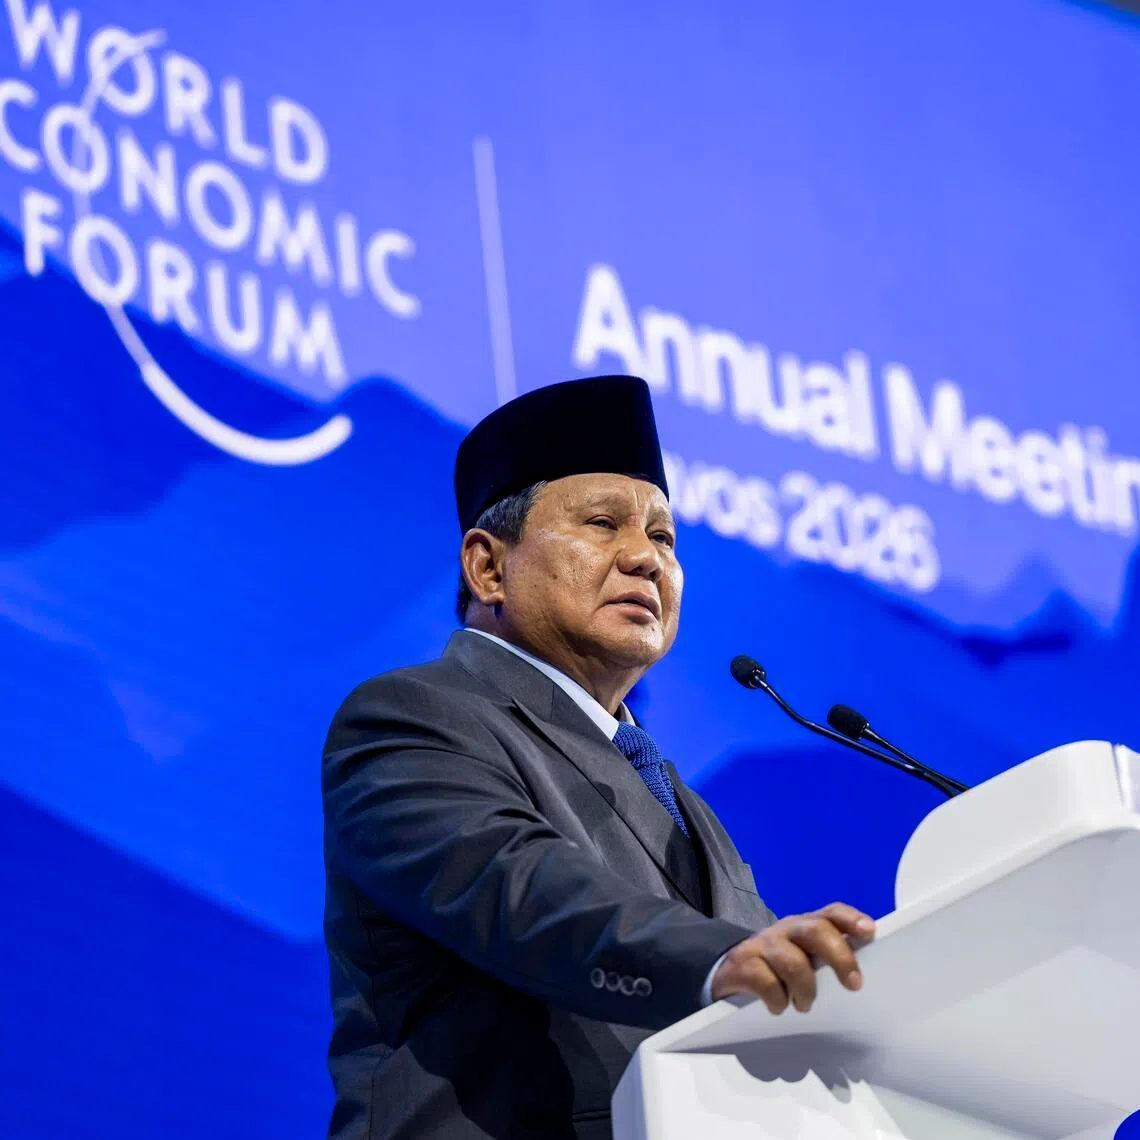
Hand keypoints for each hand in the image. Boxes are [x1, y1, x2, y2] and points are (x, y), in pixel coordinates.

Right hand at [710, 902, 874, 1013]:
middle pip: (815, 930)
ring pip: (792, 961)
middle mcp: (786, 929)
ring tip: (804, 1005)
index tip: (870, 932)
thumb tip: (862, 976)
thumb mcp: (805, 959)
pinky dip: (778, 1000)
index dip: (850, 919)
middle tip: (853, 985)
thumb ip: (828, 959)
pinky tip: (778, 1007)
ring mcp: (763, 944)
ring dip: (805, 989)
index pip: (830, 912)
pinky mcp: (743, 963)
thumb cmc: (779, 968)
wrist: (732, 972)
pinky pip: (766, 982)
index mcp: (806, 926)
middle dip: (839, 957)